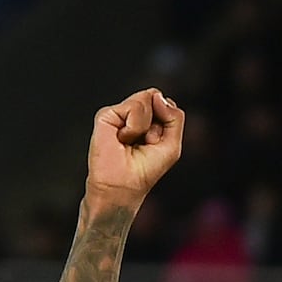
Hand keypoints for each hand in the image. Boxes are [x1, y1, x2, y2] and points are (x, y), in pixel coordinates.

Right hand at [86, 88, 182, 208]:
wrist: (122, 186)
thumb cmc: (146, 170)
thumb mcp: (172, 144)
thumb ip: (174, 116)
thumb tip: (157, 95)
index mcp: (150, 121)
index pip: (166, 103)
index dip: (168, 122)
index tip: (157, 143)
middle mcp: (133, 115)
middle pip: (156, 97)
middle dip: (158, 123)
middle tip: (145, 142)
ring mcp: (120, 113)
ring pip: (145, 99)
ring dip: (145, 126)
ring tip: (132, 141)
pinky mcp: (107, 114)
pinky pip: (133, 107)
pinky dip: (134, 127)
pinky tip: (122, 139)